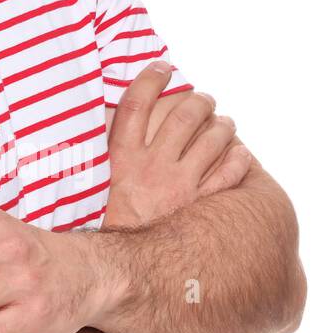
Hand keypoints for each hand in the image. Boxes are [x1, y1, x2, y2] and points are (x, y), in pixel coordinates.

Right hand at [103, 63, 251, 229]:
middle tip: (204, 98)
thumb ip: (97, 155)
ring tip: (224, 121)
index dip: (150, 78)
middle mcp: (152, 165)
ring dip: (222, 125)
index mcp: (121, 156)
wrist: (121, 266)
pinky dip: (238, 159)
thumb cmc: (103, 222)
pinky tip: (239, 152)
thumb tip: (96, 125)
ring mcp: (179, 185)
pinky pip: (228, 174)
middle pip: (182, 117)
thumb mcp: (91, 183)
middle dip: (198, 101)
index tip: (163, 67)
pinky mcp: (200, 206)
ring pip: (211, 141)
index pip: (136, 103)